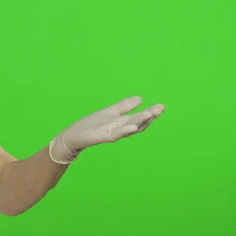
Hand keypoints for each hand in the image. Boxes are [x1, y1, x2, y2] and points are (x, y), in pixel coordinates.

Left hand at [49, 96, 164, 163]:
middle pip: (138, 122)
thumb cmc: (92, 125)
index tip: (162, 106)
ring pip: (129, 128)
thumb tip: (140, 98)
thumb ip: (124, 106)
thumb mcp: (110, 112)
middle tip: (161, 107)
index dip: (150, 113)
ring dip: (141, 121)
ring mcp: (112, 133)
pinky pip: (116, 134)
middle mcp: (119, 129)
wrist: (74, 136)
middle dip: (150, 116)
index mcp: (121, 122)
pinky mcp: (103, 137)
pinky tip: (133, 125)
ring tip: (151, 114)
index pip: (139, 118)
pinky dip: (125, 130)